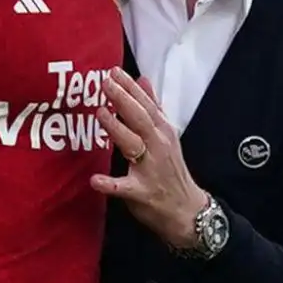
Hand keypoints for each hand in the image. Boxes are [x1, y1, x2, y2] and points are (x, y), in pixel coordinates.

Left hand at [90, 69, 207, 248]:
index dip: (130, 87)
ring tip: (100, 113)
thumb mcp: (166, 135)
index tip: (113, 71)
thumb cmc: (171, 170)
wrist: (187, 210)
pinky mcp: (141, 192)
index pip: (146, 104)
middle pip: (140, 119)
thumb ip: (153, 108)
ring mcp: (150, 169)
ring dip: (117, 129)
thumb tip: (143, 79)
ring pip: (133, 145)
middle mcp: (158, 146)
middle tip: (104, 83)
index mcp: (162, 131)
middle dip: (122, 99)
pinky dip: (110, 184)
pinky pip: (124, 187)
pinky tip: (95, 180)